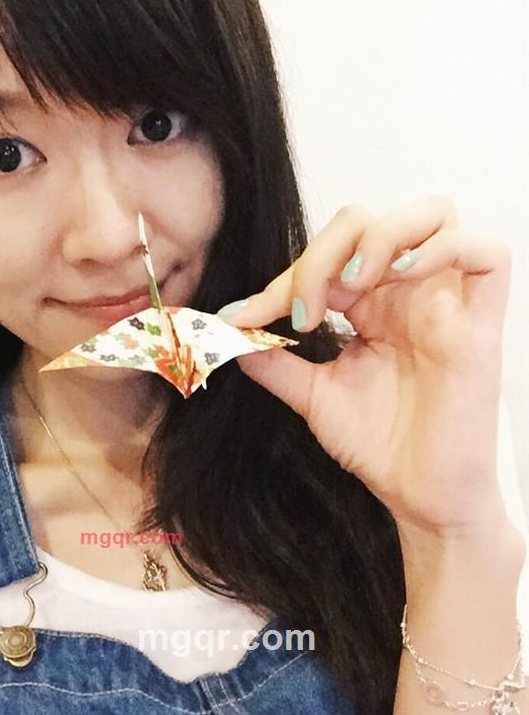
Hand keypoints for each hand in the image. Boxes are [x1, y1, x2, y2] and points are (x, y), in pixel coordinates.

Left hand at [220, 195, 512, 539]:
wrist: (419, 499)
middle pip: (370, 222)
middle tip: (302, 311)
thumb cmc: (379, 446)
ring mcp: (448, 304)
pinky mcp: (481, 325)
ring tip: (351, 284)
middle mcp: (408, 293)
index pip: (328, 252)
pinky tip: (402, 274)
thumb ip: (274, 360)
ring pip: (435, 215)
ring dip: (380, 236)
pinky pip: (488, 253)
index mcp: (370, 304)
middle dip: (321, 254)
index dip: (284, 276)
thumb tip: (227, 330)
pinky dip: (444, 247)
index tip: (245, 316)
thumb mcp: (313, 396)